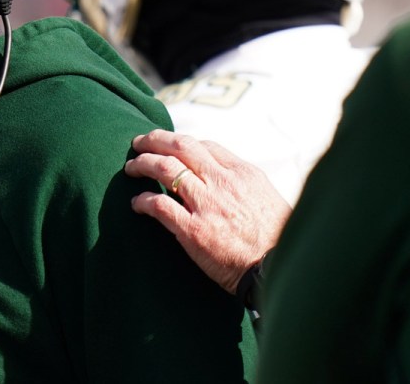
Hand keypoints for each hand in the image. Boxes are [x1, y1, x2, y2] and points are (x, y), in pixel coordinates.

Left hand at [125, 129, 291, 294]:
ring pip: (164, 168)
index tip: (168, 149)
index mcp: (242, 173)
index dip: (180, 143)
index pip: (204, 146)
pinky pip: (159, 205)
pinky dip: (142, 200)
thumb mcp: (268, 198)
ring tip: (131, 168)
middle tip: (138, 143)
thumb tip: (225, 178)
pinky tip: (136, 203)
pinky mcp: (193, 230)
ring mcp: (207, 205)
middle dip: (154, 140)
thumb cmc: (277, 240)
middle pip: (180, 146)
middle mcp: (223, 183)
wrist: (276, 269)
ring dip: (142, 164)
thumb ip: (244, 184)